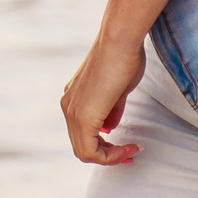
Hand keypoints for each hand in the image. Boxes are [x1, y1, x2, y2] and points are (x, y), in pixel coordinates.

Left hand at [60, 37, 146, 165]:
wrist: (120, 41)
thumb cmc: (124, 58)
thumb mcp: (118, 90)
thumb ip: (111, 110)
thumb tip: (111, 125)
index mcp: (74, 98)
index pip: (83, 134)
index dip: (106, 146)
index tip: (127, 145)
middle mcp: (68, 105)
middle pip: (82, 146)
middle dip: (108, 154)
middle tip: (130, 150)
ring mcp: (72, 110)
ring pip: (84, 151)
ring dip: (110, 156)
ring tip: (130, 150)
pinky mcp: (81, 116)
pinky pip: (89, 150)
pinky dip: (110, 155)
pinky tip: (127, 148)